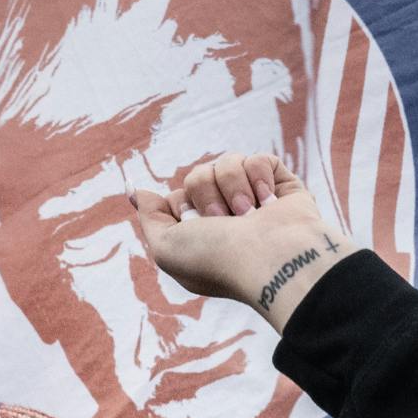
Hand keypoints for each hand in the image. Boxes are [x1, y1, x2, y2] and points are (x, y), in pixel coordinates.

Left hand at [127, 154, 355, 326]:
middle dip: (206, 195)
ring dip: (233, 188)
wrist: (270, 257)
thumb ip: (150, 218)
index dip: (182, 207)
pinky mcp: (281, 185)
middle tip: (223, 221)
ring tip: (249, 215)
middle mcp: (227, 216)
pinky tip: (269, 203)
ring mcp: (254, 199)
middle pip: (198, 174)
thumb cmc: (217, 258)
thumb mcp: (166, 248)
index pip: (178, 197)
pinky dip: (259, 178)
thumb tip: (137, 192)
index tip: (194, 226)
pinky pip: (258, 158)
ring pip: (227, 162)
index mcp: (202, 234)